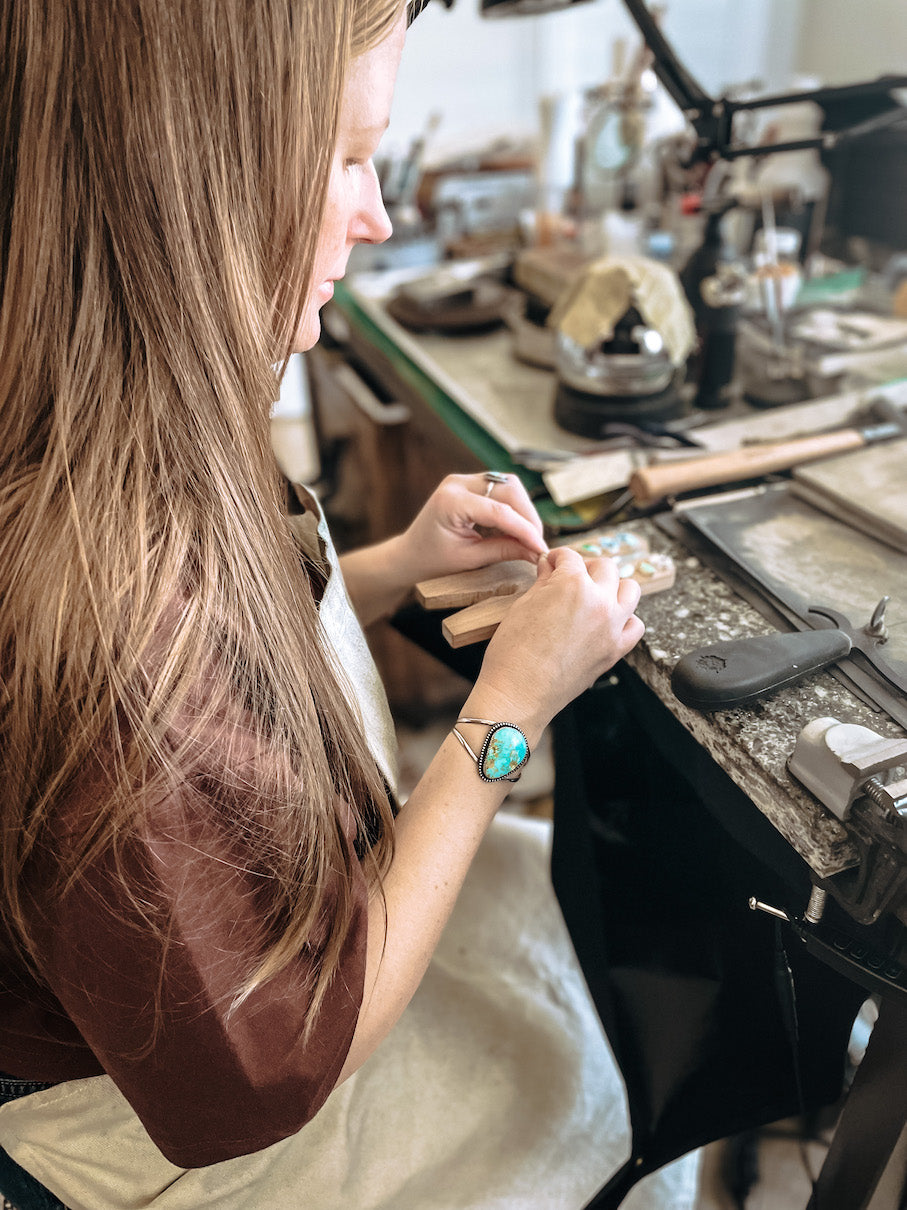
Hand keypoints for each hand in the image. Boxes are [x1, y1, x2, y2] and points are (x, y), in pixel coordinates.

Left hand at [394, 472, 547, 584]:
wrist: (410, 555)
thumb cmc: (433, 560)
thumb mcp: (469, 559)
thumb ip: (504, 551)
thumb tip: (536, 551)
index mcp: (450, 501)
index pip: (499, 511)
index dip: (524, 530)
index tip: (540, 547)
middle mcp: (457, 483)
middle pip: (509, 489)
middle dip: (528, 516)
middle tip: (536, 542)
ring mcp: (463, 480)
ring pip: (509, 486)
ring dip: (523, 510)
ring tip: (527, 537)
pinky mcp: (470, 484)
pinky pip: (501, 489)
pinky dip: (513, 508)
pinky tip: (516, 529)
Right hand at [467, 546, 644, 737]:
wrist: (518, 694)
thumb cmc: (512, 653)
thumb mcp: (522, 605)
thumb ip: (543, 582)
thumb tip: (550, 567)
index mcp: (572, 584)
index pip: (570, 557)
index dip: (556, 558)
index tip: (551, 564)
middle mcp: (598, 601)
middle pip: (605, 567)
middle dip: (586, 567)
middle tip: (571, 576)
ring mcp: (611, 626)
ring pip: (630, 590)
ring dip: (614, 586)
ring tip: (595, 593)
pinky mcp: (615, 650)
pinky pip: (635, 626)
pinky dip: (625, 618)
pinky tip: (608, 620)